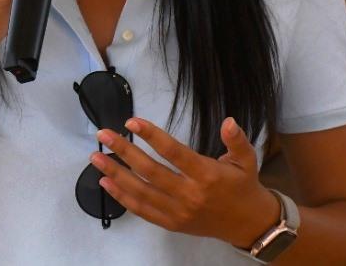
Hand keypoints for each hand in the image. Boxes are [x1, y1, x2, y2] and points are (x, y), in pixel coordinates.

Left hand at [91, 116, 278, 248]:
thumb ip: (237, 140)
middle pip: (150, 171)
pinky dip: (122, 197)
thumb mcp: (246, 160)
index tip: (131, 122)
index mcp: (207, 175)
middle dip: (123, 152)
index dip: (151, 136)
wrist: (249, 225)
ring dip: (115, 174)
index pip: (173, 152)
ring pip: (141, 192)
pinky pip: (142, 211)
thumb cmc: (243, 187)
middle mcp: (190, 194)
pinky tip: (106, 183)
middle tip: (103, 135)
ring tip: (96, 157)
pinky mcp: (172, 224)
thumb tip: (228, 121)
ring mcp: (179, 212)